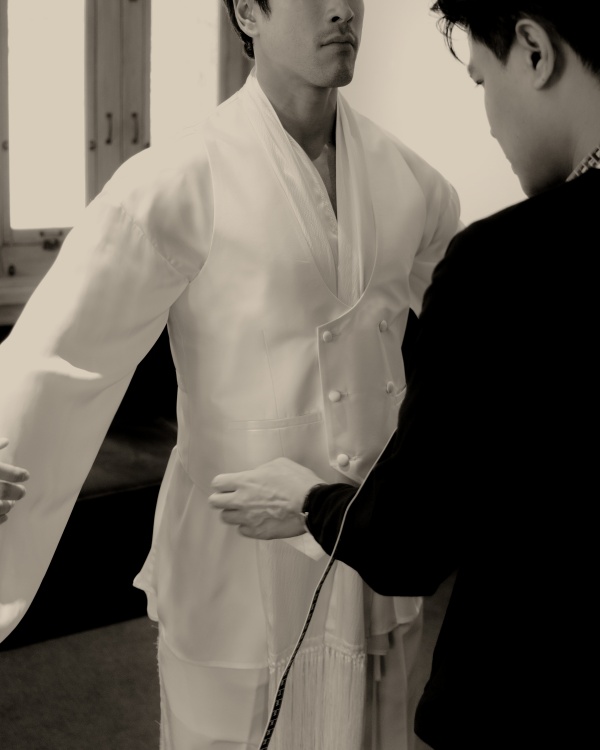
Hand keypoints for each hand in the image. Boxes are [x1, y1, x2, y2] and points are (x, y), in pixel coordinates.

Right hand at [0, 438, 28, 525]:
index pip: (6, 471)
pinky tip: (5, 517)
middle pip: (2, 491)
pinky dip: (0, 519)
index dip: (17, 475)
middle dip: (15, 492)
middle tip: (22, 493)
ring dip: (6, 506)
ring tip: (11, 505)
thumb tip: (7, 440)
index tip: (26, 476)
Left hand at [209, 457, 325, 539]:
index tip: (229, 485)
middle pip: (215, 503)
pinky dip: (247, 526)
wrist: (311, 504)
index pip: (217, 483)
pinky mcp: (258, 533)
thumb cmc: (297, 481)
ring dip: (234, 513)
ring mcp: (248, 519)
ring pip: (226, 518)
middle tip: (232, 499)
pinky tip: (258, 520)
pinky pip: (243, 531)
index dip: (222, 484)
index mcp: (244, 481)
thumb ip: (261, 471)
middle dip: (221, 500)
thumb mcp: (278, 464)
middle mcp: (241, 501)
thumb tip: (256, 476)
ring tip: (246, 511)